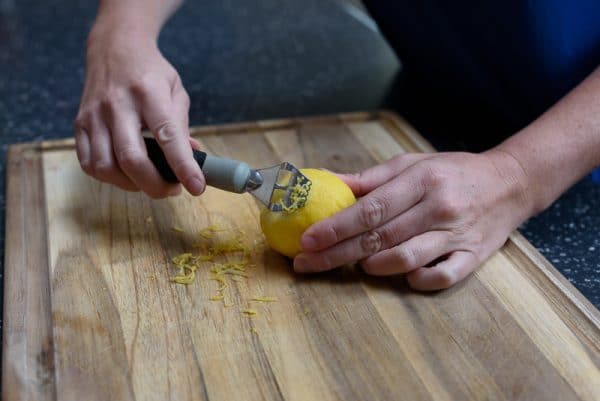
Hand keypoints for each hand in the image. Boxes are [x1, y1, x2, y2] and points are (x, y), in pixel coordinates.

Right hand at [74, 29, 203, 197]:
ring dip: (131, 185)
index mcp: (149, 93)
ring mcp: (94, 115)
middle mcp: (117, 105)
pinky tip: (126, 173)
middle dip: (154, 185)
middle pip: (131, 159)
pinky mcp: (79, 125)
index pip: (167, 135)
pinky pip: (89, 164)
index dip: (183, 166)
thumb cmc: (150, 72)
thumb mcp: (176, 91)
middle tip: (172, 189)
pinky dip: (109, 178)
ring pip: (106, 167)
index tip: (196, 187)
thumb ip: (182, 126)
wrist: (114, 48)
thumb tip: (192, 160)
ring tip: (149, 180)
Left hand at [294, 151, 530, 289]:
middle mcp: (439, 208)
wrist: (510, 183)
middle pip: (381, 237)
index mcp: (421, 181)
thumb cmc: (451, 172)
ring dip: (374, 265)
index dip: (336, 226)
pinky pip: (444, 276)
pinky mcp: (474, 257)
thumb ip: (370, 178)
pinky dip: (419, 279)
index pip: (371, 208)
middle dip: (338, 253)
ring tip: (355, 265)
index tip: (308, 239)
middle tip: (307, 263)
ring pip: (408, 258)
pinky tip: (401, 275)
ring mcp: (458, 235)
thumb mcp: (412, 164)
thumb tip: (326, 181)